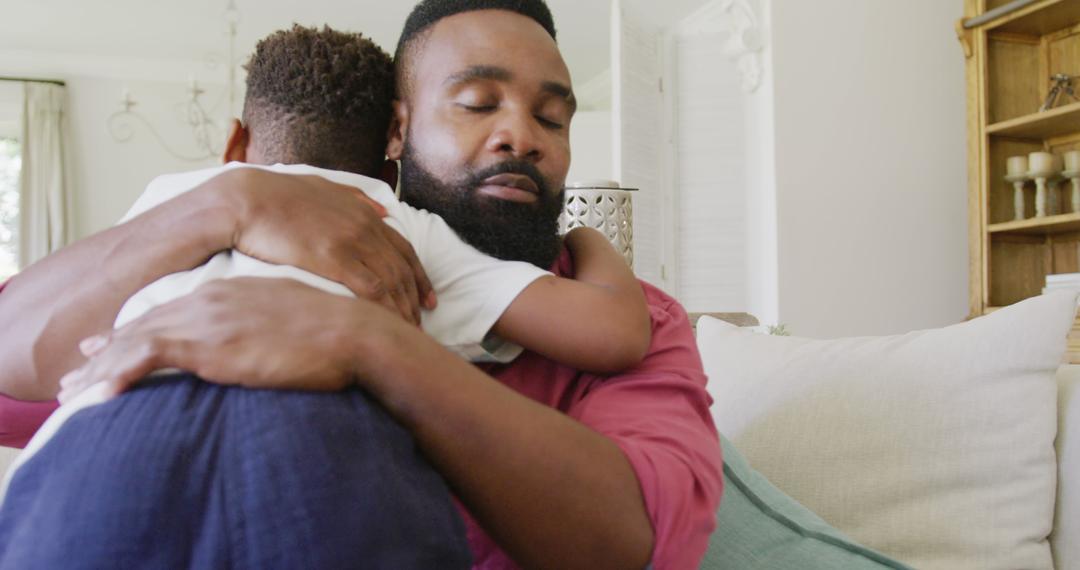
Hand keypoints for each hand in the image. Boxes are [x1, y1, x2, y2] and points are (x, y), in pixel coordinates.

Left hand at [57, 278, 390, 401]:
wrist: (354, 334)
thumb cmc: (340, 335)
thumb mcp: (300, 321)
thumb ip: (275, 324)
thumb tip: (276, 343)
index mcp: (235, 290)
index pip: (177, 308)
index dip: (144, 325)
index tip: (119, 341)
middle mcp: (213, 298)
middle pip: (149, 321)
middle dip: (112, 346)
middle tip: (83, 365)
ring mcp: (207, 318)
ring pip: (138, 339)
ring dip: (103, 366)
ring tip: (76, 389)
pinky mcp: (207, 343)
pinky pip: (146, 356)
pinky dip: (118, 373)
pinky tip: (101, 394)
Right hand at [216, 168, 434, 323]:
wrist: (245, 198)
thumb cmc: (276, 195)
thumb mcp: (323, 187)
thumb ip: (355, 198)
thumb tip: (382, 211)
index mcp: (364, 213)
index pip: (405, 250)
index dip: (419, 277)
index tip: (428, 299)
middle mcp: (365, 227)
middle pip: (402, 269)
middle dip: (415, 299)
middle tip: (421, 323)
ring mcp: (351, 242)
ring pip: (391, 281)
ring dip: (402, 309)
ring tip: (407, 332)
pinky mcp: (333, 258)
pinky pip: (370, 289)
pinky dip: (384, 309)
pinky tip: (387, 325)